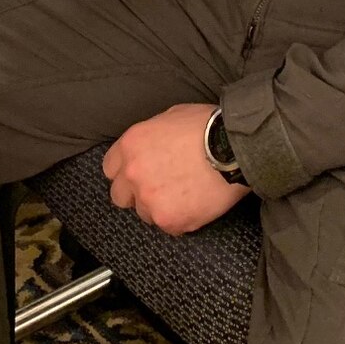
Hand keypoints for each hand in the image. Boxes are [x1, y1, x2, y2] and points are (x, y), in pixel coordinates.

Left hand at [103, 104, 247, 235]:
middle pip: (120, 196)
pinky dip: (180, 219)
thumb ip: (151, 137)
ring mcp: (150, 200)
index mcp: (131, 145)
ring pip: (145, 213)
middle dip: (136, 193)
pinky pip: (169, 226)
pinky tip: (195, 203)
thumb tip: (151, 147)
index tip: (139, 173)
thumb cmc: (208, 127)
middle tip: (160, 187)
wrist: (234, 148)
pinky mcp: (170, 220)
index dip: (126, 172)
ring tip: (184, 193)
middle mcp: (134, 174)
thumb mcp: (170, 117)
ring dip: (159, 207)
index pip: (110, 169)